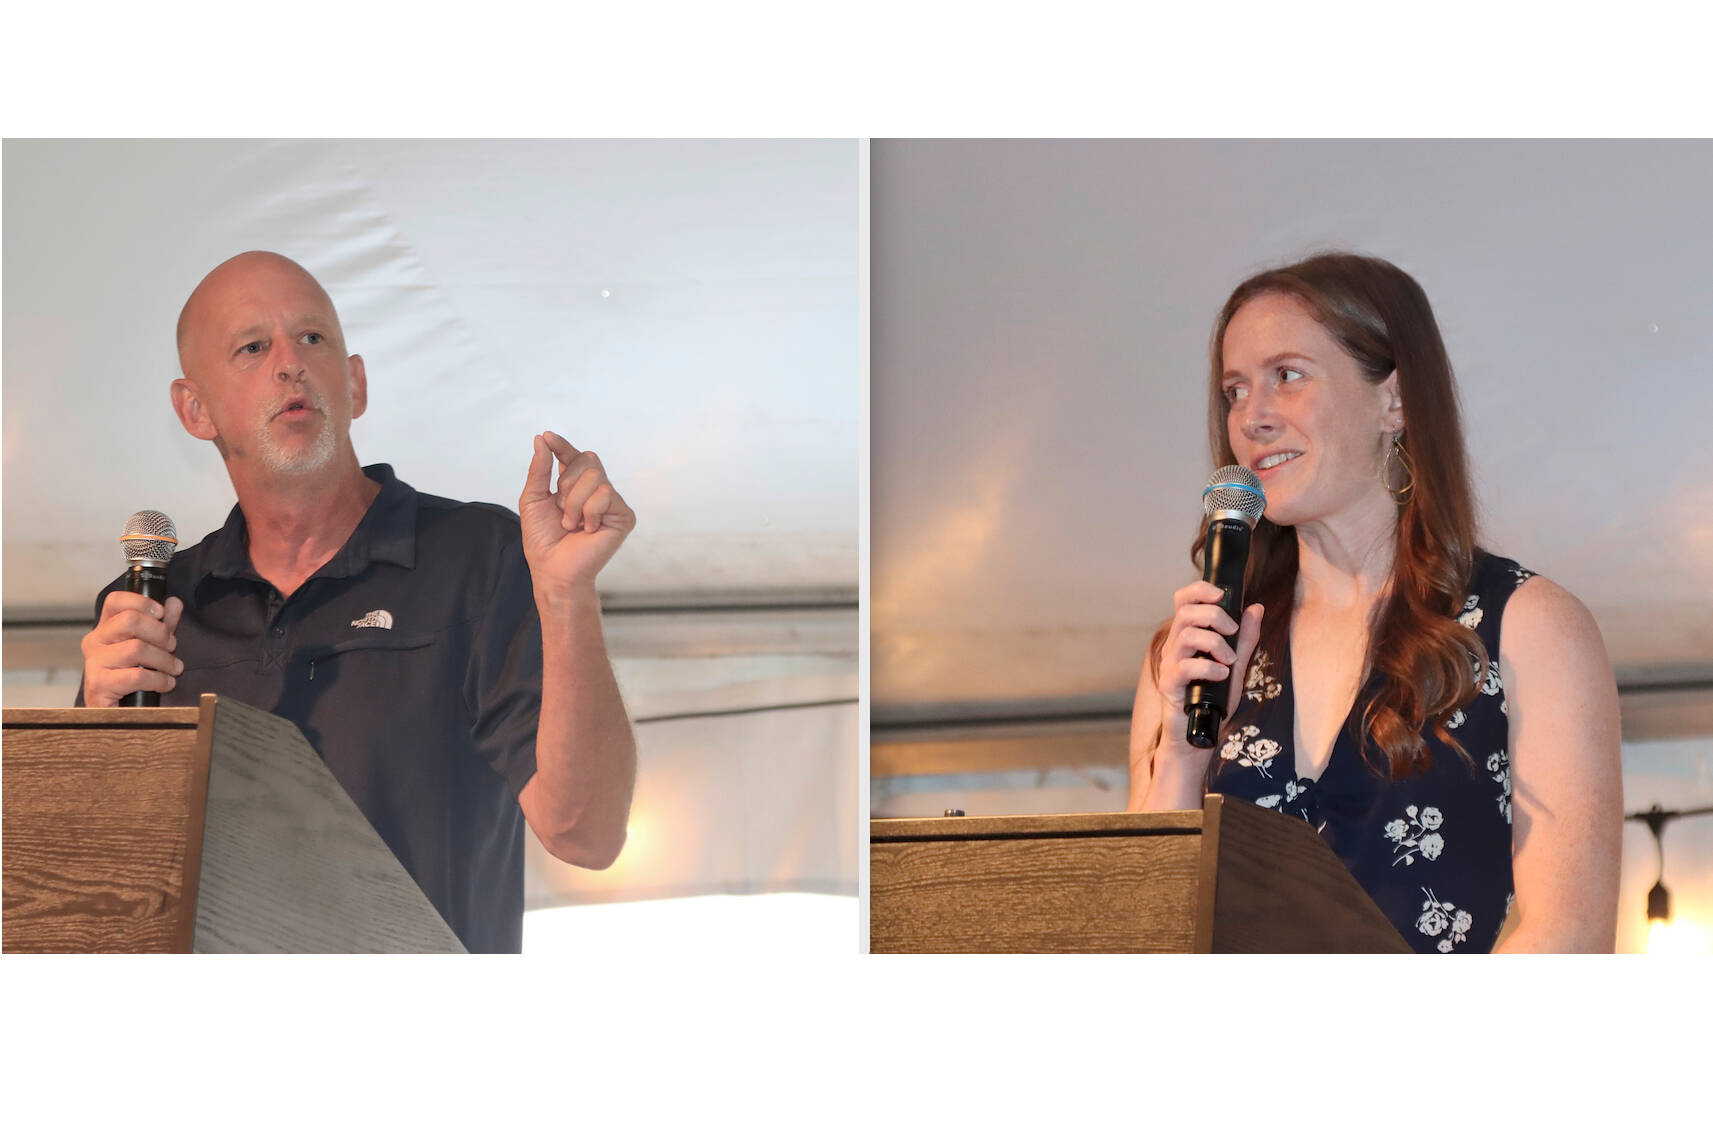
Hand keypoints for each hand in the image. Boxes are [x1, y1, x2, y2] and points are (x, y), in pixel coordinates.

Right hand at [80, 592, 184, 706]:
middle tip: (172, 646)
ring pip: (136, 648)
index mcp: (105, 628)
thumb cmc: (133, 677)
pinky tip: (166, 683)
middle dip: (161, 633)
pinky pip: (136, 676)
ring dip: (164, 659)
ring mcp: (94, 664)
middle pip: (130, 621)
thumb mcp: (152, 646)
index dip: (141, 602)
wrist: (116, 714)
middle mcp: (95, 642)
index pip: (116, 601)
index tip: (161, 613)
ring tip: (174, 668)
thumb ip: (163, 624)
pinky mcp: (98, 686)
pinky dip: (159, 680)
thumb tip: (174, 602)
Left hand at [518, 431, 635, 599]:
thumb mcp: (533, 499)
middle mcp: (596, 490)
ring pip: (595, 478)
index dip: (562, 445)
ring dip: (574, 503)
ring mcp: (611, 502)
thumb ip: (540, 469)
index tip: (547, 436)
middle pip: (587, 460)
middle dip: (567, 483)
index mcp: (575, 485)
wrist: (553, 569)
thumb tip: (541, 440)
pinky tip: (588, 530)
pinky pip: (605, 495)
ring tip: (571, 525)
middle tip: (561, 510)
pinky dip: (589, 512)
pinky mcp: (623, 516)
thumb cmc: (543, 540)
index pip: (573, 456)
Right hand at [1154, 580, 1263, 759]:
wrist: (1198, 734)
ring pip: (1186, 636)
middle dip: (1215, 616)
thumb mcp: (1236, 665)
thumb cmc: (1213, 699)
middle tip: (1232, 632)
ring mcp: (1169, 664)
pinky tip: (1222, 675)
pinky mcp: (1169, 684)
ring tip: (1229, 660)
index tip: (1221, 595)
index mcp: (1188, 635)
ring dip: (1214, 643)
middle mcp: (1175, 646)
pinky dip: (1208, 668)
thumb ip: (1245, 638)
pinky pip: (1184, 667)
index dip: (1200, 590)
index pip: (1184, 599)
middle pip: (1186, 613)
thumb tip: (1256, 608)